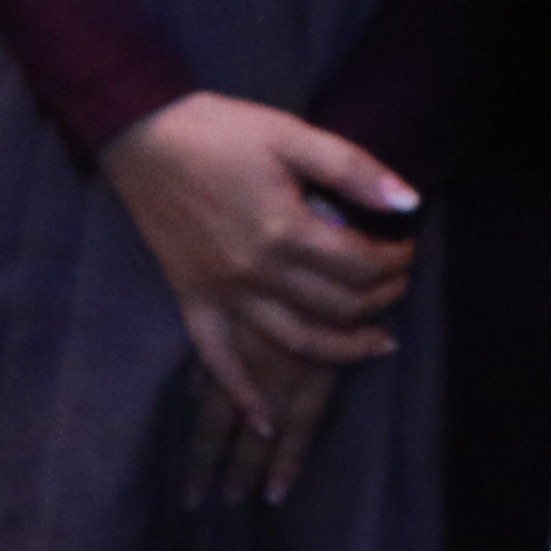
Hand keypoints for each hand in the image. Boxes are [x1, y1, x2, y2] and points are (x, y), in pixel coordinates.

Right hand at [101, 94, 418, 504]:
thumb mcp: (290, 134)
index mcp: (285, 231)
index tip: (406, 247)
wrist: (141, 135)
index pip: (361, 264)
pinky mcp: (192, 299)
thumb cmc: (218, 130)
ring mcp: (222, 293)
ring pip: (296, 341)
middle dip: (381, 297)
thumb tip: (409, 203)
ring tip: (377, 342)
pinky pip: (218, 359)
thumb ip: (352, 169)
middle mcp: (257, 273)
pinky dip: (241, 394)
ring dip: (344, 350)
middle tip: (397, 282)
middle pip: (339, 306)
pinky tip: (266, 420)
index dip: (395, 259)